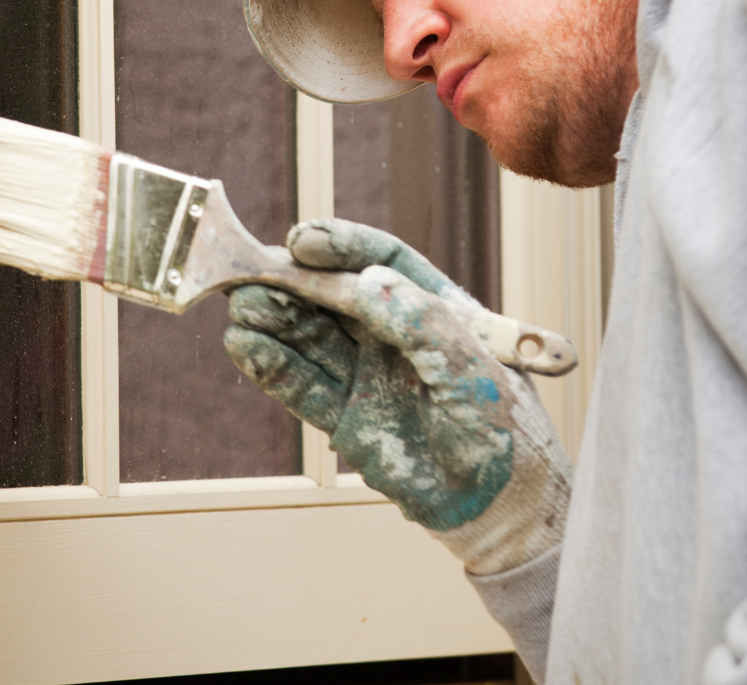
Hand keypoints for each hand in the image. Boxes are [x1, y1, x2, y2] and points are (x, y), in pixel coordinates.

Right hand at [224, 218, 570, 574]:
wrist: (500, 505)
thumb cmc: (503, 429)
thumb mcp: (472, 368)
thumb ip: (422, 323)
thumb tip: (365, 282)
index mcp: (433, 307)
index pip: (383, 262)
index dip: (342, 247)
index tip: (305, 240)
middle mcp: (394, 335)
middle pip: (333, 295)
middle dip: (293, 280)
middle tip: (253, 271)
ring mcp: (366, 375)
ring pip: (309, 335)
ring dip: (273, 317)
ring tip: (243, 305)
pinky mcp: (344, 418)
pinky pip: (301, 384)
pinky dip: (270, 364)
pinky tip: (245, 345)